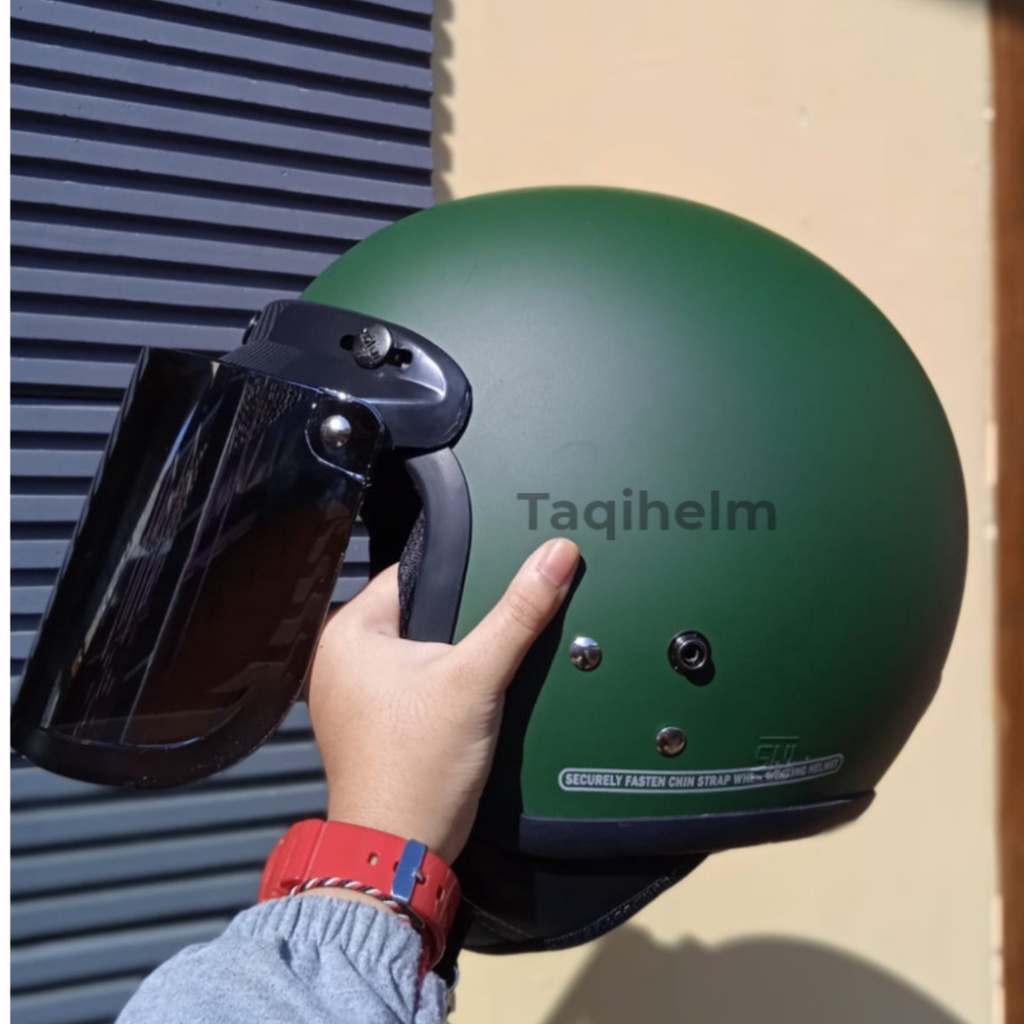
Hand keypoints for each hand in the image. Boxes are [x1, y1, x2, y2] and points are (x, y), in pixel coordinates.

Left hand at [307, 537, 579, 865]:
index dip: (461, 575)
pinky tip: (469, 694)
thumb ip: (518, 614)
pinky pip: (414, 683)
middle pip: (420, 613)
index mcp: (348, 632)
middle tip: (496, 628)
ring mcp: (353, 695)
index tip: (499, 576)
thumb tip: (553, 557)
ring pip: (420, 650)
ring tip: (483, 665)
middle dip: (461, 620)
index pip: (413, 574)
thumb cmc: (416, 769)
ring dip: (453, 656)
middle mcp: (340, 659)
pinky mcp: (371, 723)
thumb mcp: (477, 678)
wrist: (402, 851)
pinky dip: (442, 685)